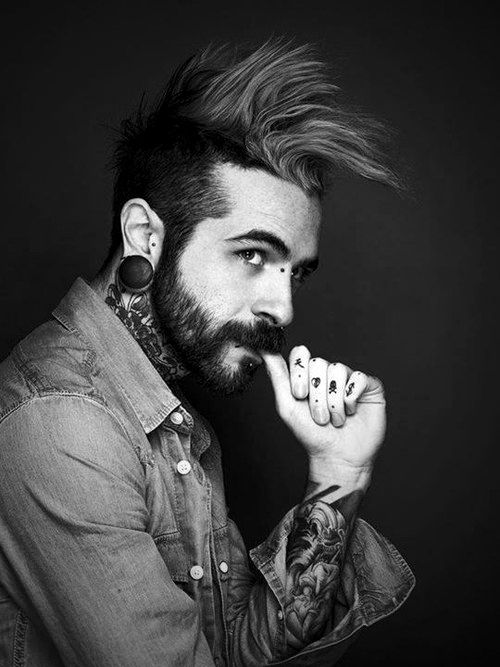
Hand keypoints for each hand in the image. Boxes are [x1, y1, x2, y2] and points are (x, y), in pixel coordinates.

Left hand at [261, 345, 385, 472]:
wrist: (338, 458)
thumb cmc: (311, 434)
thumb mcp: (288, 406)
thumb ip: (277, 377)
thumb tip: (264, 349)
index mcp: (308, 375)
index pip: (301, 354)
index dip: (300, 373)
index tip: (300, 395)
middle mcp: (329, 374)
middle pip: (319, 363)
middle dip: (317, 395)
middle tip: (319, 417)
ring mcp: (349, 378)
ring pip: (339, 370)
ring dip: (333, 402)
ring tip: (335, 420)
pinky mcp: (369, 386)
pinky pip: (359, 378)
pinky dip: (351, 399)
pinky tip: (351, 413)